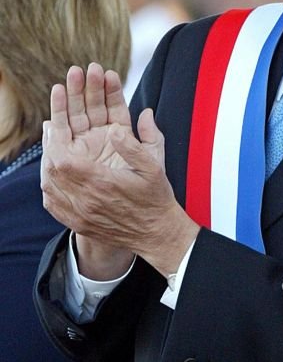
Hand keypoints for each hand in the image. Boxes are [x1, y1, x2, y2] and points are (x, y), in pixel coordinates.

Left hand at [41, 63, 198, 278]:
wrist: (156, 234)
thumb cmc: (155, 199)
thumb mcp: (153, 167)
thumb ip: (134, 145)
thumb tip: (115, 128)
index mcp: (103, 183)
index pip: (63, 160)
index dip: (54, 141)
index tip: (57, 127)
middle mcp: (87, 201)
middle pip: (51, 171)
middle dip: (49, 149)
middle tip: (53, 133)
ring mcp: (80, 215)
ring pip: (48, 187)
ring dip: (46, 166)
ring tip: (52, 151)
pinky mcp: (78, 224)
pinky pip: (52, 204)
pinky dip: (49, 186)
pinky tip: (54, 176)